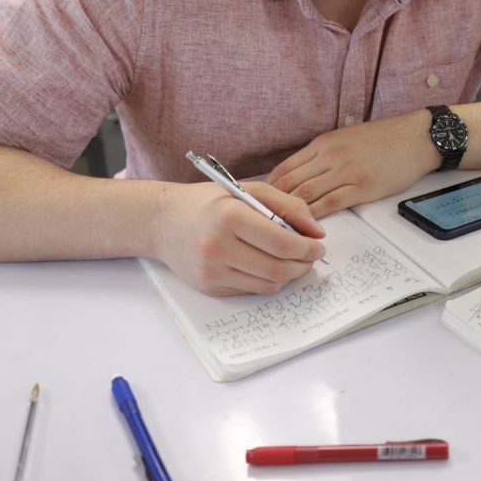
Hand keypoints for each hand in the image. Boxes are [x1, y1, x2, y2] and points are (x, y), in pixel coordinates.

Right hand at [152, 181, 325, 295]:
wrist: (162, 222)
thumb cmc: (209, 202)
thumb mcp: (248, 190)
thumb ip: (288, 205)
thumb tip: (318, 231)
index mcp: (230, 216)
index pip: (282, 243)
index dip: (308, 248)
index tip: (319, 245)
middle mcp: (218, 246)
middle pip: (278, 268)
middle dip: (303, 265)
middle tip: (311, 256)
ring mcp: (211, 270)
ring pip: (267, 284)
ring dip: (289, 275)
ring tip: (293, 261)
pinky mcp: (209, 286)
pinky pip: (250, 290)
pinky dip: (267, 280)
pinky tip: (267, 265)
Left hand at [267, 111, 439, 218]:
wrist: (415, 138)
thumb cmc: (383, 139)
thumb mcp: (345, 138)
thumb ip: (323, 155)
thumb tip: (300, 177)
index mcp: (323, 143)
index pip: (285, 167)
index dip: (268, 188)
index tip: (259, 202)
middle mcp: (330, 155)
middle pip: (290, 183)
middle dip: (272, 204)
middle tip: (261, 221)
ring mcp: (345, 171)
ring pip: (306, 195)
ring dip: (290, 214)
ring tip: (278, 229)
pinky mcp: (362, 187)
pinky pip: (330, 204)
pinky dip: (314, 217)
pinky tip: (306, 227)